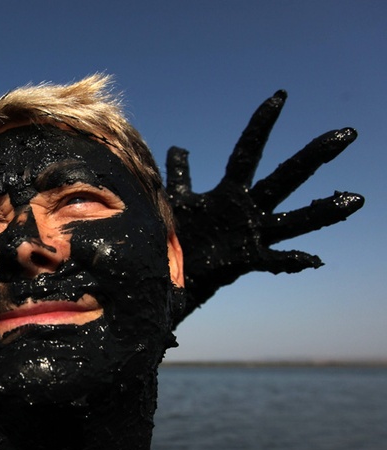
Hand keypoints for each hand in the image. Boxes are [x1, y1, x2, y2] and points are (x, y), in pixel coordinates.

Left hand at [166, 91, 363, 324]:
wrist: (173, 272)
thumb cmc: (182, 234)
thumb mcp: (180, 199)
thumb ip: (181, 174)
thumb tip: (178, 148)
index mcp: (231, 191)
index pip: (248, 151)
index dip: (262, 124)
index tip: (280, 96)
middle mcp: (248, 209)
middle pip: (286, 176)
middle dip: (315, 155)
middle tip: (347, 133)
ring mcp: (252, 233)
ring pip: (295, 219)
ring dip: (324, 211)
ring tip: (355, 199)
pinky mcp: (247, 259)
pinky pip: (275, 260)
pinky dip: (293, 260)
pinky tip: (315, 259)